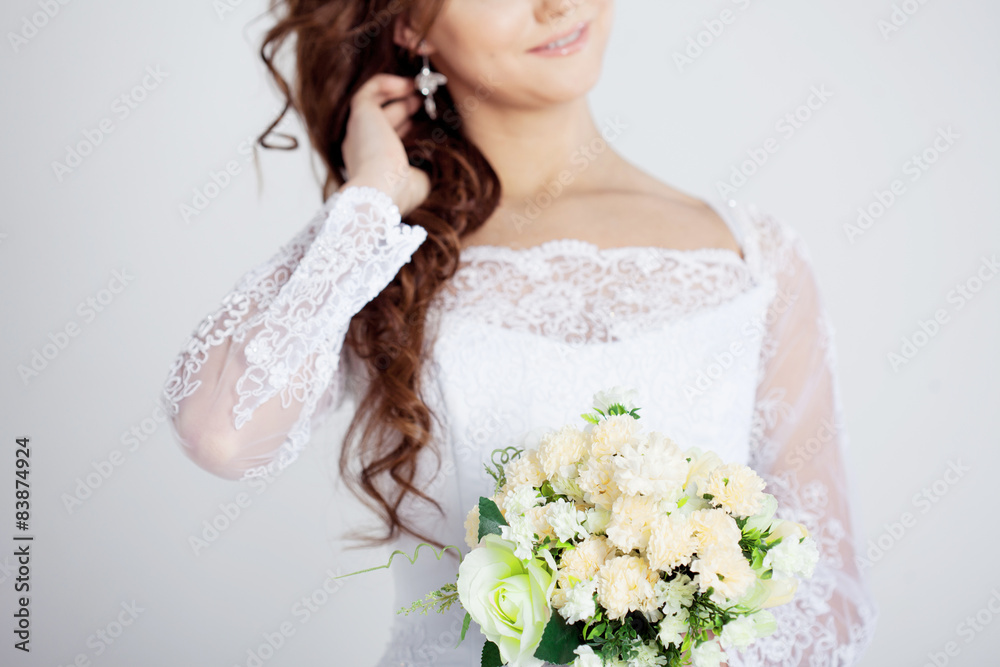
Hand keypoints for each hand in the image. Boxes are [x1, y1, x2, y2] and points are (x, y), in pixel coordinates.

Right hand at [339, 73, 430, 217]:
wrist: (381, 189)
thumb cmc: (399, 192)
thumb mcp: (421, 180)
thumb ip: (428, 165)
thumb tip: (438, 153)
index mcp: (371, 166)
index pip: (386, 140)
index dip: (405, 127)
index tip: (425, 120)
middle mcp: (360, 148)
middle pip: (382, 121)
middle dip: (404, 109)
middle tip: (425, 101)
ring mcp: (358, 130)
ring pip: (375, 105)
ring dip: (397, 95)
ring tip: (419, 89)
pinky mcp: (360, 114)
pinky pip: (369, 91)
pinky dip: (387, 83)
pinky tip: (408, 84)